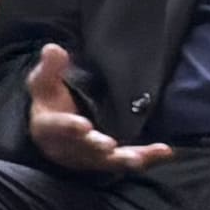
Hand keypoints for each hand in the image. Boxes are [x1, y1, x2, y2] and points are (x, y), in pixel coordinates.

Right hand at [20, 42, 176, 176]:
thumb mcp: (44, 82)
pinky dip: (147, 157)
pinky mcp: (109, 160)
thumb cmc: (51, 101)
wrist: (55, 128)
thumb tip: (53, 49)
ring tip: (139, 158)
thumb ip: (49, 68)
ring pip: (107, 160)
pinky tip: (165, 151)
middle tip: (108, 145)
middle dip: (97, 146)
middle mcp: (69, 147)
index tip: (83, 126)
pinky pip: (127, 160)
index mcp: (49, 127)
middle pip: (83, 149)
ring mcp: (90, 156)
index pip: (57, 127)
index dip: (69, 127)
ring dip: (123, 158)